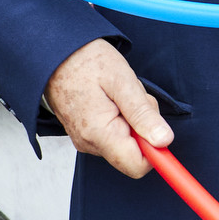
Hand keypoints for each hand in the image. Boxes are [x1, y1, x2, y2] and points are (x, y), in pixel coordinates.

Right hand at [43, 38, 173, 178]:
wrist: (55, 53)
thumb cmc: (86, 62)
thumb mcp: (122, 81)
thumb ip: (143, 114)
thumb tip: (164, 140)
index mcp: (99, 133)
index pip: (137, 166)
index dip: (155, 150)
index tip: (156, 125)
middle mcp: (90, 144)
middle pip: (134, 153)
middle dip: (143, 127)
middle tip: (132, 98)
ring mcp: (86, 141)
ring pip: (126, 142)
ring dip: (132, 120)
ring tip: (118, 94)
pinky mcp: (85, 135)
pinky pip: (114, 135)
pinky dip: (121, 118)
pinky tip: (110, 98)